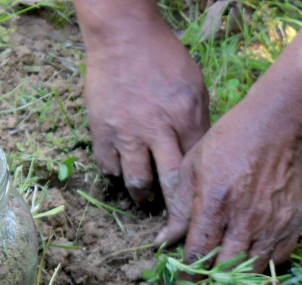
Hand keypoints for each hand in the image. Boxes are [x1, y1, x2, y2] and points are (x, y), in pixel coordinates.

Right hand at [82, 17, 209, 211]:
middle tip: (175, 231)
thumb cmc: (165, 59)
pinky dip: (118, 175)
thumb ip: (197, 125)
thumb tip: (198, 160)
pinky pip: (109, 167)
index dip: (198, 197)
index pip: (196, 170)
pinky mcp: (102, 131)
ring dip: (144, 197)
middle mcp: (157, 130)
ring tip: (147, 201)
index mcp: (186, 118)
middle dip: (174, 215)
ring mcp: (127, 132)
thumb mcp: (195, 88)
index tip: (200, 217)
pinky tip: (124, 174)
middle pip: (170, 185)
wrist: (123, 36)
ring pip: (137, 182)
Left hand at [155, 88, 301, 280]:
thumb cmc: (230, 140)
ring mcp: (271, 225)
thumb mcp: (193, 166)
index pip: (196, 258)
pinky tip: (250, 270)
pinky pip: (277, 261)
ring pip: (251, 272)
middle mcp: (244, 220)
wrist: (280, 123)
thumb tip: (164, 242)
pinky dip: (262, 271)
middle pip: (224, 272)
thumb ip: (180, 208)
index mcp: (214, 205)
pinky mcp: (292, 225)